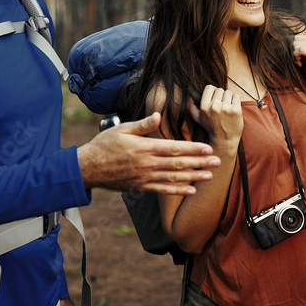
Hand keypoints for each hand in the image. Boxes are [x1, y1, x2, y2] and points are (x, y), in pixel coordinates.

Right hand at [77, 112, 219, 193]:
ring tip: (210, 175)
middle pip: (178, 163)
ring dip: (194, 176)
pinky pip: (163, 189)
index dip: (192, 148)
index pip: (174, 148)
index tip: (208, 148)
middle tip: (218, 162)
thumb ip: (142, 124)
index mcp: (145, 148)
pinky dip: (178, 190)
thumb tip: (158, 114)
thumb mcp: (122, 129)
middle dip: (199, 162)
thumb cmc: (104, 145)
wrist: (88, 168)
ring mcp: (145, 177)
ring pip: (174, 177)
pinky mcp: (141, 186)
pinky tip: (191, 189)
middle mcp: (147, 164)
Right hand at [192, 84, 243, 153]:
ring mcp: (226, 108)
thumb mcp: (198, 119)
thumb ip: (192, 108)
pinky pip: (236, 96)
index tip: (215, 97)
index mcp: (204, 106)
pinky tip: (233, 108)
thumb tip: (189, 97)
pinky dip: (236, 100)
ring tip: (227, 107)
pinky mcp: (236, 110)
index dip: (213, 91)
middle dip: (221, 95)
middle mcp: (214, 106)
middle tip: (222, 104)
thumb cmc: (211, 128)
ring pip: (229, 92)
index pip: (210, 87)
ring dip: (229, 98)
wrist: (224, 140)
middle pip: (220, 90)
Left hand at [291, 34, 305, 92]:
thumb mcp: (304, 54)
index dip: (293, 48)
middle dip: (293, 51)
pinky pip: (299, 50)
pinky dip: (296, 58)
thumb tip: (282, 37)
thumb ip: (298, 45)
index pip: (296, 37)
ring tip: (300, 63)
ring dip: (294, 56)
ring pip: (296, 45)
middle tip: (298, 61)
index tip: (299, 58)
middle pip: (295, 40)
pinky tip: (300, 64)